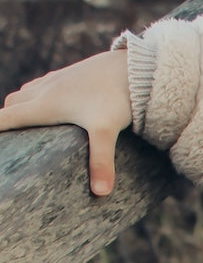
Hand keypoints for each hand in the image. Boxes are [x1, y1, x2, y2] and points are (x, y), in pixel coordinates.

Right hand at [0, 50, 131, 195]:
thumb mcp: (106, 131)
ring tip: (26, 126)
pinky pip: (43, 85)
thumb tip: (101, 193)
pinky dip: (37, 96)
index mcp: (45, 105)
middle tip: (11, 139)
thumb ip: (101, 161)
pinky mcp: (70, 76)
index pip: (8, 117)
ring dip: (21, 106)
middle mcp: (44, 90)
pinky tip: (52, 106)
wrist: (131, 68)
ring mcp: (57, 81)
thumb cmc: (115, 98)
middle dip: (7, 119)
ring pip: (26, 92)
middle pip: (13, 104)